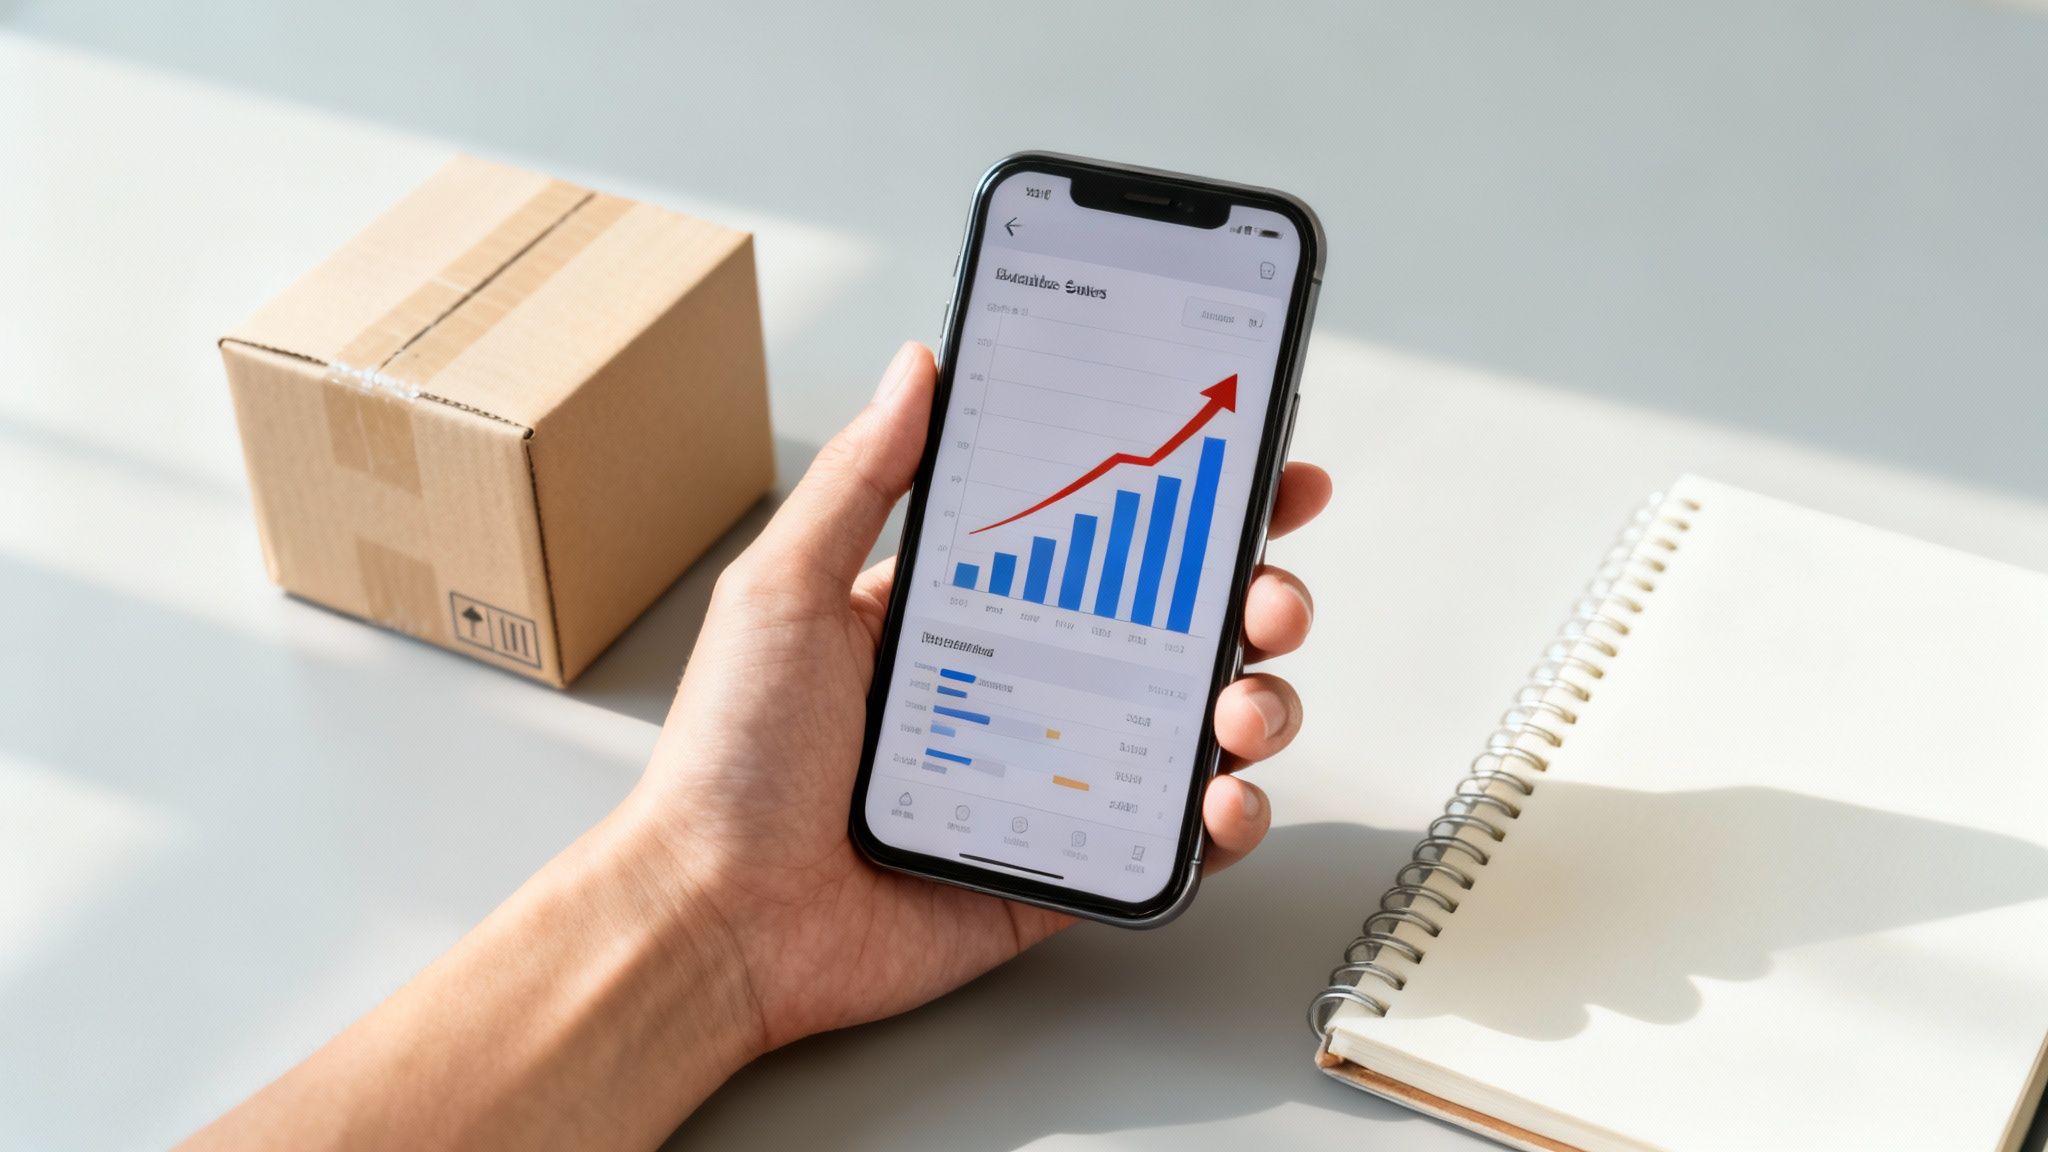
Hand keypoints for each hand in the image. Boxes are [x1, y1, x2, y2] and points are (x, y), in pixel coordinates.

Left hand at [627, 340, 1331, 1053]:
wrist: (715, 920)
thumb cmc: (730, 759)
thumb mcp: (785, 590)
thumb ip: (863, 480)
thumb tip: (918, 366)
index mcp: (967, 613)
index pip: (1102, 541)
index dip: (1189, 508)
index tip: (1260, 473)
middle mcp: (1023, 688)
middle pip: (1179, 627)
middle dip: (1255, 600)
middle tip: (1271, 595)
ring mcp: (1054, 778)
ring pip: (1198, 727)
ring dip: (1257, 703)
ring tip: (1242, 705)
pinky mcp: (1066, 868)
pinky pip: (1172, 841)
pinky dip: (1226, 822)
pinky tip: (1226, 801)